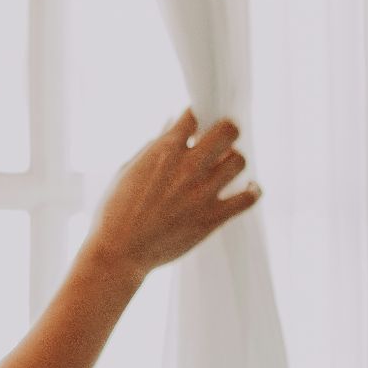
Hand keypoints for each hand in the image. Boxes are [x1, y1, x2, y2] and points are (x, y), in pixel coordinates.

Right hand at [82, 108, 260, 280]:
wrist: (119, 252)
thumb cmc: (115, 211)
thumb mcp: (128, 170)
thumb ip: (153, 147)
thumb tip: (170, 126)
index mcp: (163, 151)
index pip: (194, 116)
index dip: (197, 116)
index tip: (198, 123)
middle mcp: (187, 167)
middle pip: (227, 131)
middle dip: (226, 129)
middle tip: (222, 138)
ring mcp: (202, 193)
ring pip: (239, 161)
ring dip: (234, 160)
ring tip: (226, 166)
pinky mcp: (212, 217)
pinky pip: (248, 198)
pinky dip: (252, 190)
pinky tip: (248, 188)